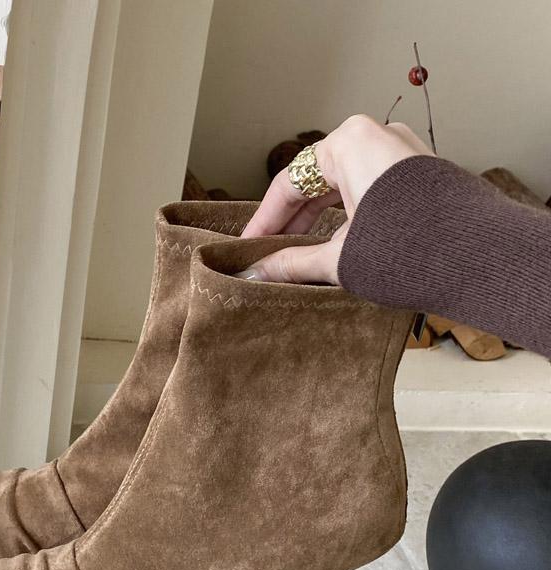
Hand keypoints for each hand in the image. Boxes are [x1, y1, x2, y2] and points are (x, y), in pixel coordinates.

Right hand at [236, 114, 433, 283]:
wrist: (479, 258)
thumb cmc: (410, 247)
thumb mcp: (340, 257)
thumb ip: (293, 263)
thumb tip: (258, 274)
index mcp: (350, 142)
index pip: (289, 183)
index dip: (264, 220)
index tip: (248, 245)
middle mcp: (377, 138)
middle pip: (316, 182)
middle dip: (291, 221)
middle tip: (268, 252)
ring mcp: (402, 154)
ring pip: (343, 186)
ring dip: (318, 222)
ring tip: (298, 254)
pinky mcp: (419, 176)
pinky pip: (369, 190)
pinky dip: (347, 216)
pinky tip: (334, 245)